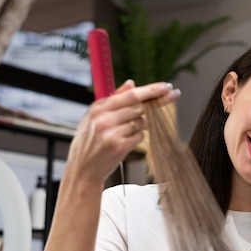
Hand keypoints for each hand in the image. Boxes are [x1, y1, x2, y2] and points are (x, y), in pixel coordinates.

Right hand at [66, 80, 180, 183]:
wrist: (83, 167)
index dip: (151, 90)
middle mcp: (104, 119)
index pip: (131, 94)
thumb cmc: (90, 139)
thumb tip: (132, 83)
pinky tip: (125, 141)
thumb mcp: (95, 115)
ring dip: (139, 126)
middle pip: (139, 108)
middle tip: (136, 118)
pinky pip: (140, 136)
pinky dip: (137, 137)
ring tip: (123, 132)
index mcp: (98, 107)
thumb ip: (114, 98)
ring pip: (141, 122)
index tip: (167, 87)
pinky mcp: (119, 147)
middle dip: (144, 111)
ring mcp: (112, 133)